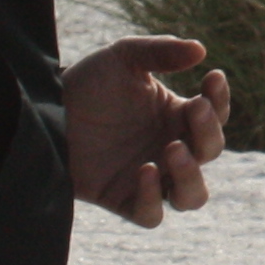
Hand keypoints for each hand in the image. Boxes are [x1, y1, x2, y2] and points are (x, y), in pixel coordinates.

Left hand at [68, 35, 227, 226]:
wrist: (44, 110)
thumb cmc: (87, 83)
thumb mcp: (123, 57)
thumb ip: (160, 52)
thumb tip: (201, 51)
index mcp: (176, 117)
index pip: (214, 115)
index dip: (220, 99)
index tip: (212, 77)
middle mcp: (169, 149)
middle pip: (209, 153)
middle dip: (209, 132)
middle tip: (194, 109)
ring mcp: (149, 178)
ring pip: (192, 197)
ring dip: (191, 175)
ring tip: (173, 149)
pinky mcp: (122, 200)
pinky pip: (150, 214)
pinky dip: (153, 198)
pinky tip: (145, 170)